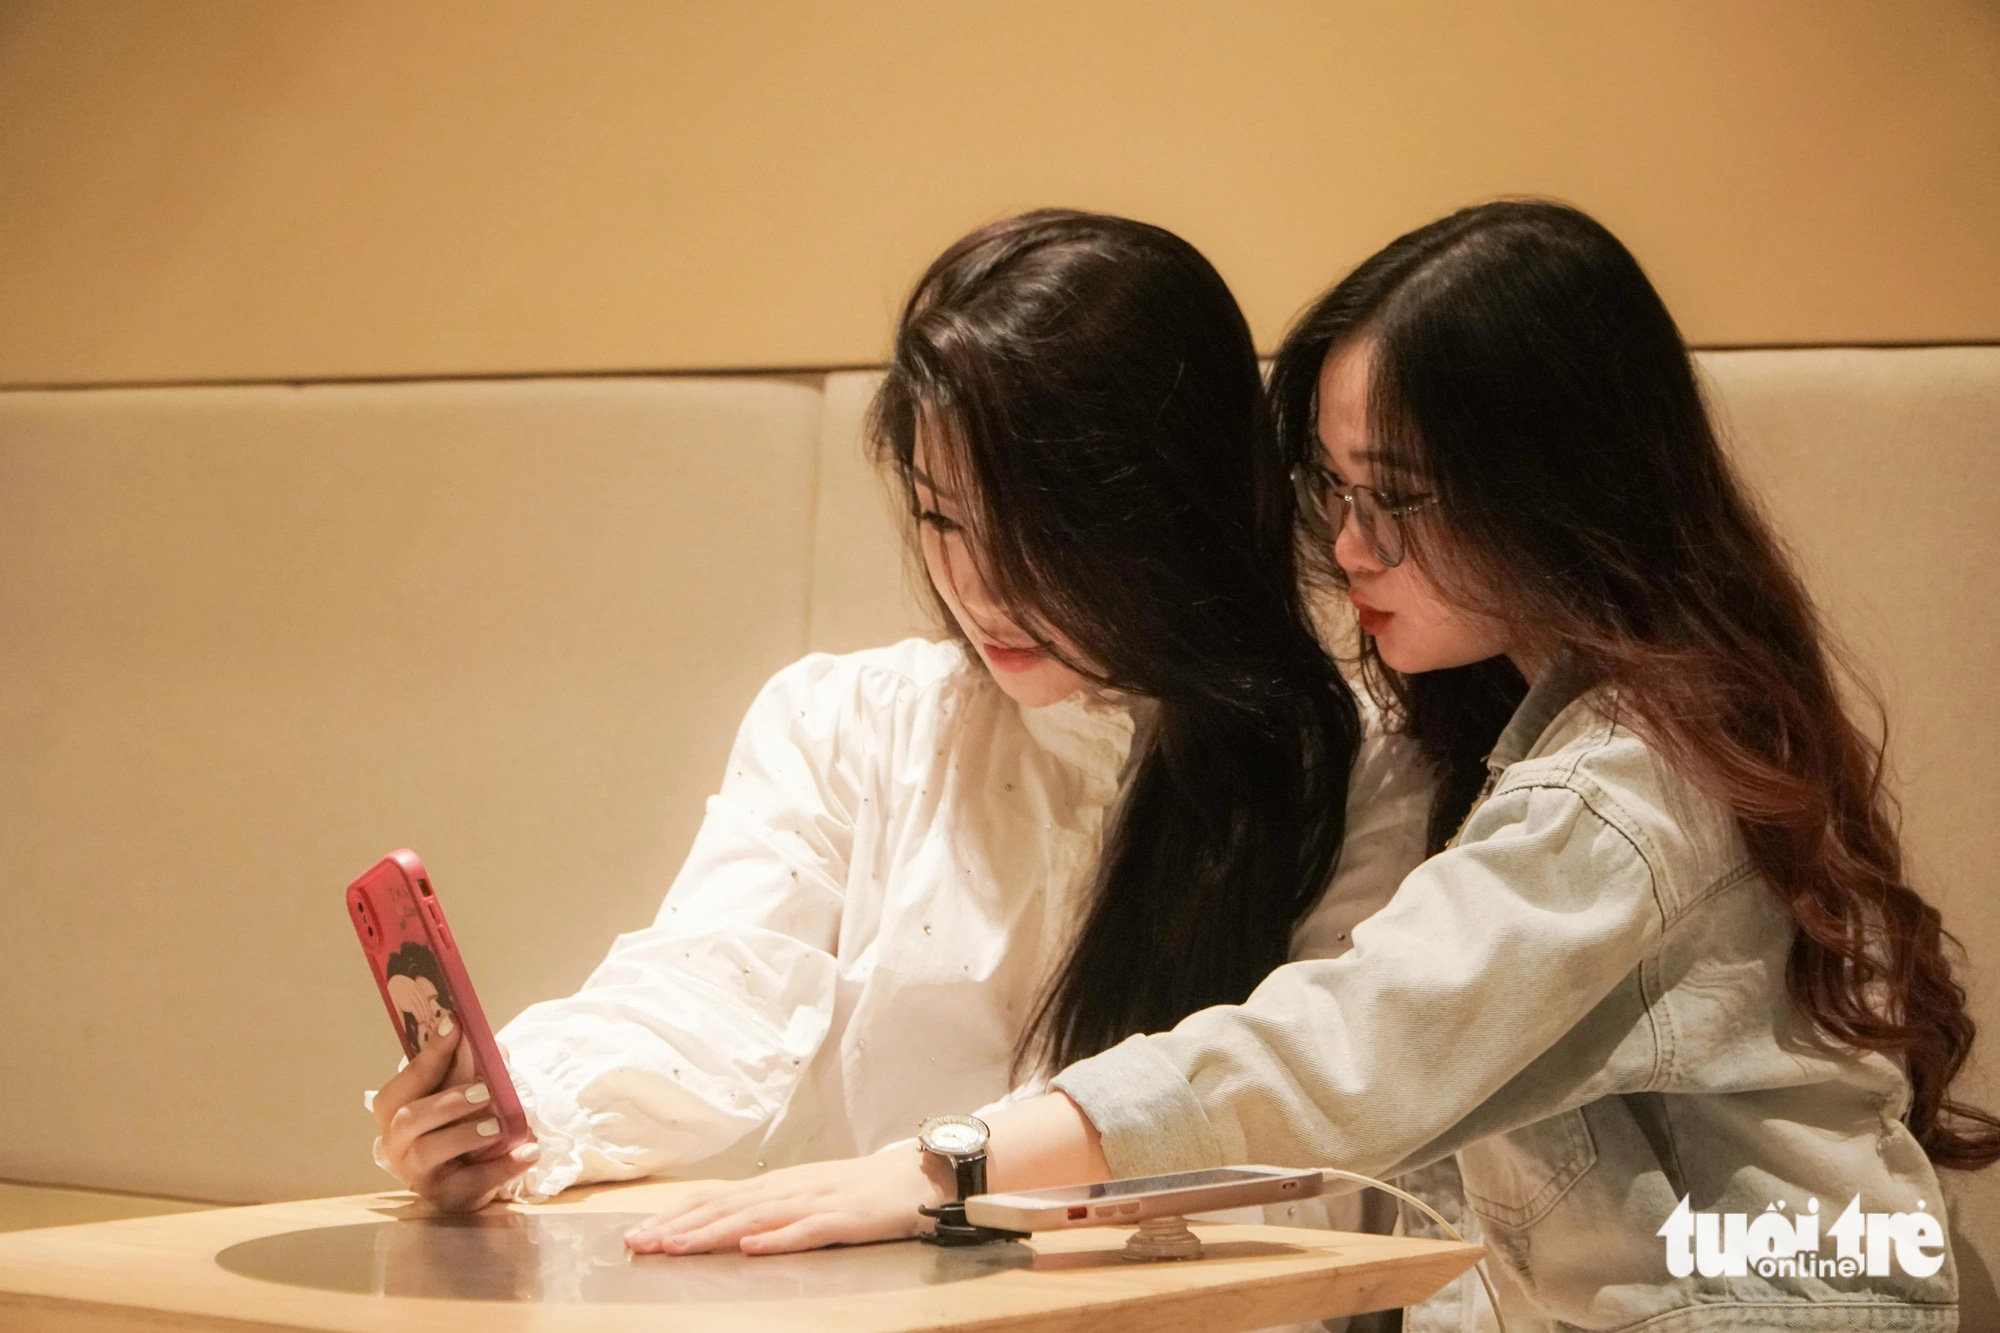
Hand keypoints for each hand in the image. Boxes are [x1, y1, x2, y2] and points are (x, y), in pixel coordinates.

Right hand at [368, 1016, 538, 1211]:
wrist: (471, 1174)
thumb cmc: (459, 1123)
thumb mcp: (465, 1091)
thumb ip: (473, 1068)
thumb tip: (490, 1044)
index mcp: (396, 1108)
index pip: (409, 1078)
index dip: (432, 1051)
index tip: (455, 1024)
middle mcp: (397, 1142)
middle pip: (409, 1118)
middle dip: (447, 1101)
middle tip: (483, 1092)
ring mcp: (418, 1173)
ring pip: (429, 1151)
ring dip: (466, 1134)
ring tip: (498, 1127)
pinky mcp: (446, 1196)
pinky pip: (471, 1183)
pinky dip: (502, 1167)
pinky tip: (529, 1152)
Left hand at [624, 1147, 951, 1255]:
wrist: (921, 1176)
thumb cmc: (863, 1191)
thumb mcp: (808, 1195)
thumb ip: (769, 1208)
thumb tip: (723, 1224)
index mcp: (779, 1184)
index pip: (716, 1198)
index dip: (675, 1215)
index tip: (637, 1233)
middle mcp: (790, 1188)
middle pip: (725, 1206)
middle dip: (678, 1226)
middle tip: (637, 1244)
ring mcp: (818, 1201)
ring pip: (756, 1217)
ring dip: (711, 1232)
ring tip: (675, 1247)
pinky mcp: (848, 1219)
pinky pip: (809, 1231)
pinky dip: (778, 1239)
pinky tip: (751, 1249)